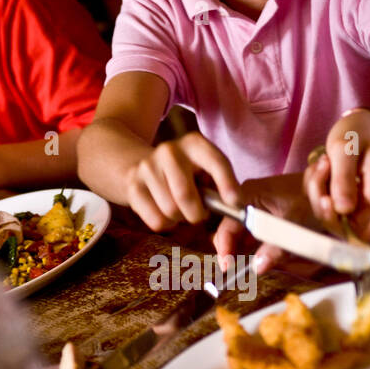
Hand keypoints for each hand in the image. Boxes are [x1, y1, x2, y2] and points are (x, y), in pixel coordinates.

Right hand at [125, 132, 241, 230]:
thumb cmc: (183, 175)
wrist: (138, 165)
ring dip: (180, 219)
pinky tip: (164, 211)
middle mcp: (170, 151)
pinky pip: (156, 221)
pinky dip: (165, 224)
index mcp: (195, 144)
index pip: (216, 162)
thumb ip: (220, 188)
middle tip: (199, 213)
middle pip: (186, 196)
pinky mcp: (133, 187)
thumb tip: (236, 210)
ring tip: (179, 208)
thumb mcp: (203, 171)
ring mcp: (148, 167)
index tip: (234, 203)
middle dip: (197, 214)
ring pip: (171, 211)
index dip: (227, 184)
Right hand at [213, 172, 326, 276]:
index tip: (227, 268)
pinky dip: (252, 244)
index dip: (225, 248)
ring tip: (239, 268)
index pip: (227, 225)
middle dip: (230, 250)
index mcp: (248, 194)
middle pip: (230, 228)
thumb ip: (275, 248)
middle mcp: (247, 197)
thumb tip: (257, 268)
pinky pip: (252, 229)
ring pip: (240, 230)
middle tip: (232, 272)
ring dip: (240, 249)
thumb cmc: (313, 199)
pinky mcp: (265, 210)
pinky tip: (254, 258)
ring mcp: (255, 203)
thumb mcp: (294, 226)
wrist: (330, 184)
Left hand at [304, 109, 369, 240]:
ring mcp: (354, 209)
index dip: (347, 230)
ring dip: (316, 189)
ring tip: (324, 161)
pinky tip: (322, 166)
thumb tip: (342, 210)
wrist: (359, 127)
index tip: (327, 202)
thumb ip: (344, 178)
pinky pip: (319, 206)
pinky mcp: (340, 204)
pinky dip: (313, 186)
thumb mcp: (347, 150)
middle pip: (341, 228)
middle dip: (321, 200)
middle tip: (322, 167)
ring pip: (326, 217)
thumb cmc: (358, 134)